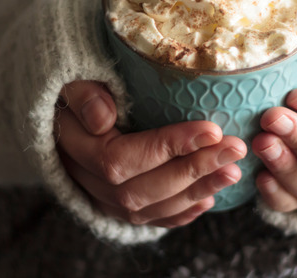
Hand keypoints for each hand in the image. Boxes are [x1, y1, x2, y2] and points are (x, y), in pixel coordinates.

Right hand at [55, 81, 246, 227]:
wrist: (60, 110)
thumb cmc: (73, 86)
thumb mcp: (70, 78)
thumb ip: (83, 94)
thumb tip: (103, 119)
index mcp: (76, 149)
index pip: (123, 158)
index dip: (169, 147)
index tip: (211, 129)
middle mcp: (87, 181)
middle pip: (141, 189)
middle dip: (194, 170)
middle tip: (235, 149)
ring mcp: (102, 198)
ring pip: (150, 208)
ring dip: (196, 191)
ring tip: (234, 171)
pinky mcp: (116, 206)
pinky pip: (150, 219)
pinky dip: (181, 213)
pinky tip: (210, 198)